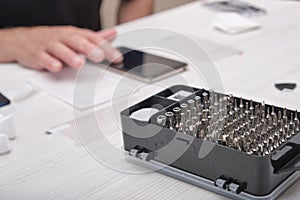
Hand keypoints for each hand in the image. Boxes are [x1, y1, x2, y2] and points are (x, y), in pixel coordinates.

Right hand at [2, 26, 122, 71]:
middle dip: (90, 48)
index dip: (107, 48)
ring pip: (60, 49)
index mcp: (76, 34)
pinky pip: (43, 58)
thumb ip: (95, 38)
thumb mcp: (77, 37)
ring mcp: (50, 45)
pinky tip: (56, 67)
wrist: (24, 40)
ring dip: (70, 56)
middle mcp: (64, 38)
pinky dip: (49, 62)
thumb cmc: (55, 39)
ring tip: (80, 63)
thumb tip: (113, 34)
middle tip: (100, 56)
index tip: (117, 58)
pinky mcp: (37, 54)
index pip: (93, 39)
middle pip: (77, 41)